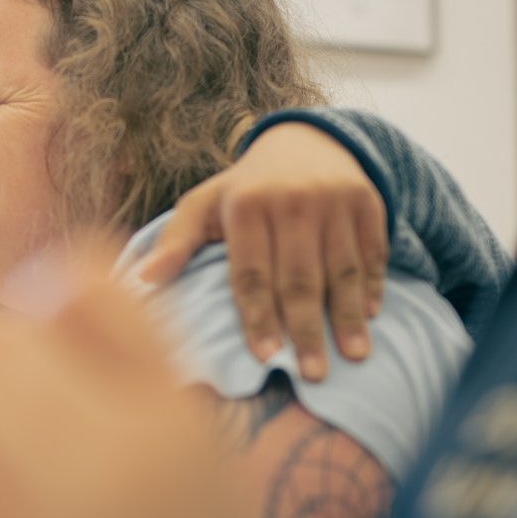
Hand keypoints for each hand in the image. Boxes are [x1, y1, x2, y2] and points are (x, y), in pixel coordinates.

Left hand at [134, 123, 388, 378]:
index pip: (252, 274)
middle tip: (312, 375)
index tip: (267, 358)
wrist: (304, 142)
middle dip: (307, 330)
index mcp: (246, 206)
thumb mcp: (204, 205)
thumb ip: (177, 242)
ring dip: (348, 317)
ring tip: (354, 356)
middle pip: (300, 278)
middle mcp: (292, 200)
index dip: (259, 318)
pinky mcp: (367, 200)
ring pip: (342, 269)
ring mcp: (334, 200)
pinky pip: (372, 252)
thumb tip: (143, 279)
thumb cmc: (245, 191)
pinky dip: (373, 285)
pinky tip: (371, 318)